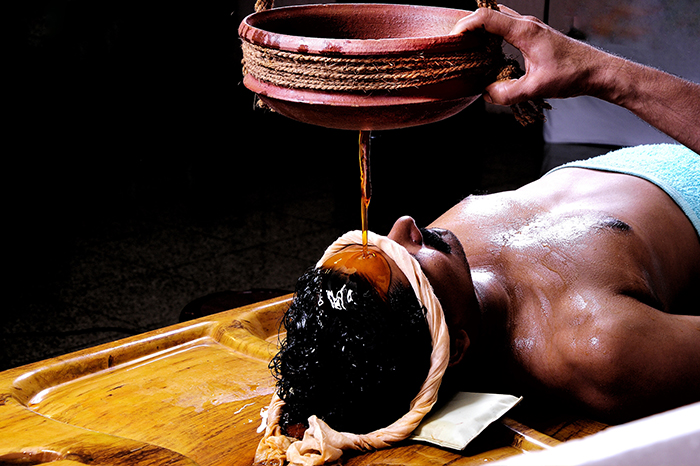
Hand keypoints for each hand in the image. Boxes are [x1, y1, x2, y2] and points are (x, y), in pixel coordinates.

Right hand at [451, 6, 606, 105]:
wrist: (596, 70)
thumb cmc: (572, 74)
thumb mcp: (536, 88)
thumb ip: (507, 93)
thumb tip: (487, 93)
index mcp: (525, 32)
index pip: (487, 18)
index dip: (466, 24)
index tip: (454, 37)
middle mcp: (527, 25)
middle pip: (490, 12)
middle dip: (470, 24)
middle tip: (456, 41)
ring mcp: (531, 27)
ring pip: (499, 17)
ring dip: (482, 27)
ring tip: (469, 45)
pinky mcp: (534, 34)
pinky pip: (507, 26)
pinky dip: (494, 33)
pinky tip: (490, 50)